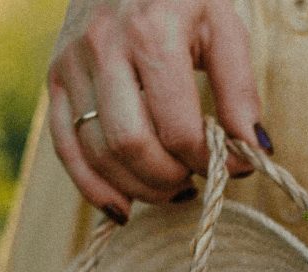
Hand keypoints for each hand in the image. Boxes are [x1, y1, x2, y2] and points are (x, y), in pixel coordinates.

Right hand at [46, 0, 268, 222]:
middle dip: (171, 178)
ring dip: (139, 188)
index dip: (209, 159)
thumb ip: (240, 89)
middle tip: (197, 180)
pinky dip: (92, 187)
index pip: (178, 127)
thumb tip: (253, 149)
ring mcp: (72, 65)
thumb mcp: (225, 28)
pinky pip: (64, 148)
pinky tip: (123, 206)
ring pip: (98, 153)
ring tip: (172, 189)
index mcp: (152, 34)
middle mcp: (104, 49)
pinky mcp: (54, 78)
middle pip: (131, 145)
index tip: (234, 166)